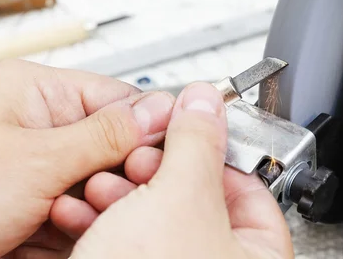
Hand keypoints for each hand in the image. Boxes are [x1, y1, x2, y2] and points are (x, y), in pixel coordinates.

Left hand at [0, 60, 174, 258]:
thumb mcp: (36, 160)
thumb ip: (107, 134)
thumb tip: (163, 109)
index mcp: (38, 92)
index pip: (118, 98)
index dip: (145, 128)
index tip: (162, 155)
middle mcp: (43, 124)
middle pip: (114, 142)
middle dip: (117, 171)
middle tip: (113, 192)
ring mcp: (42, 165)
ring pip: (101, 179)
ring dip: (97, 202)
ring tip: (70, 215)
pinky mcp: (40, 201)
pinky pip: (82, 207)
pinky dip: (81, 222)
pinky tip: (61, 230)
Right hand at [60, 83, 293, 258]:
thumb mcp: (179, 199)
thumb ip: (196, 141)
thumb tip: (206, 100)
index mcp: (260, 257)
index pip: (250, 186)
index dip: (214, 150)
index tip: (185, 129)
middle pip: (196, 198)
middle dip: (156, 171)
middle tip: (136, 158)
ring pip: (156, 217)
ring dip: (122, 192)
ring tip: (102, 184)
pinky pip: (128, 241)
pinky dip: (104, 220)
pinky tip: (82, 208)